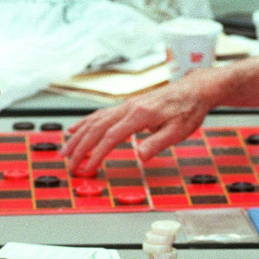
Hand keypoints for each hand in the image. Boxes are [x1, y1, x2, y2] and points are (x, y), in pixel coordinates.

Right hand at [61, 72, 213, 171]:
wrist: (194, 90)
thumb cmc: (188, 110)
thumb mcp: (178, 131)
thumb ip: (157, 143)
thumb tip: (139, 155)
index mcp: (140, 115)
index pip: (111, 137)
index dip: (96, 154)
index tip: (87, 168)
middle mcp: (129, 108)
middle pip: (96, 128)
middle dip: (80, 148)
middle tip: (69, 164)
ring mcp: (126, 105)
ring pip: (94, 120)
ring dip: (78, 136)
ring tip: (65, 150)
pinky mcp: (126, 106)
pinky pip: (99, 114)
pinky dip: (84, 123)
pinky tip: (75, 129)